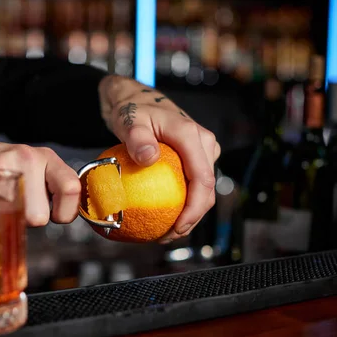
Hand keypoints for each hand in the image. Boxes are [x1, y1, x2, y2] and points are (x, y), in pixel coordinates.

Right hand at [0, 138, 80, 226]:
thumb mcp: (19, 172)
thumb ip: (43, 189)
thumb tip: (67, 217)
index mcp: (42, 156)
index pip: (73, 189)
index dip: (63, 212)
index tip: (51, 214)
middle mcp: (29, 156)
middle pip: (44, 216)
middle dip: (27, 220)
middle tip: (9, 205)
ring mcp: (6, 165)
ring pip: (24, 218)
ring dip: (7, 219)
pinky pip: (0, 213)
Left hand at [98, 75, 220, 242]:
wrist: (136, 99)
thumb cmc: (133, 109)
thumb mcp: (130, 121)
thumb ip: (137, 138)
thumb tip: (148, 158)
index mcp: (192, 136)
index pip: (203, 178)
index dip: (195, 208)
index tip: (178, 227)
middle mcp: (203, 144)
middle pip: (207, 189)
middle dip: (193, 218)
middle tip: (168, 237)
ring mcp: (200, 152)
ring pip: (202, 190)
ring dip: (189, 214)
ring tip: (165, 233)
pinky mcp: (193, 158)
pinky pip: (191, 185)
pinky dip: (181, 203)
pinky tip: (162, 217)